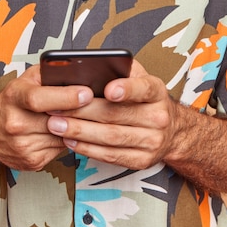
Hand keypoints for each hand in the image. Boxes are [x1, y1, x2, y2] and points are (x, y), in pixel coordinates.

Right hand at [0, 64, 93, 170]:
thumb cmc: (13, 100)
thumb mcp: (26, 79)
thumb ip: (48, 73)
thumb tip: (77, 71)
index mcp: (14, 97)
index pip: (40, 99)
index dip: (66, 96)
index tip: (87, 93)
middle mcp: (15, 123)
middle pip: (55, 120)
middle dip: (79, 113)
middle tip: (98, 104)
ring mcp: (23, 145)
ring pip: (62, 136)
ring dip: (76, 127)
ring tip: (85, 116)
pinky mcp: (31, 161)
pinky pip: (60, 149)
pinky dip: (67, 138)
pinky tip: (67, 130)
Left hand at [46, 60, 176, 168]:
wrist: (171, 130)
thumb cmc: (143, 97)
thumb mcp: (139, 77)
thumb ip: (120, 70)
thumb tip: (89, 66)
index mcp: (157, 92)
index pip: (143, 89)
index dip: (126, 89)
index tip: (108, 89)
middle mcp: (158, 117)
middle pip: (117, 115)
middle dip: (83, 112)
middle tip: (57, 107)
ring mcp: (152, 141)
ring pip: (111, 137)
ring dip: (80, 132)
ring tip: (56, 124)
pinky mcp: (142, 161)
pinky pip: (111, 155)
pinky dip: (87, 149)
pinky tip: (69, 140)